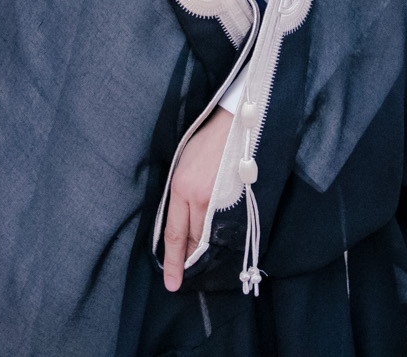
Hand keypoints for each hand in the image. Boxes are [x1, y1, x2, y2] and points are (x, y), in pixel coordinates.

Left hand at [163, 107, 232, 292]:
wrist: (234, 124)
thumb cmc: (205, 141)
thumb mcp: (182, 166)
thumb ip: (180, 194)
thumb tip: (179, 221)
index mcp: (180, 187)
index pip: (174, 234)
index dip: (172, 262)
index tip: (170, 283)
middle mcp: (198, 198)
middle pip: (192, 241)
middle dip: (188, 260)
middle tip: (183, 278)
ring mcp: (219, 200)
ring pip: (209, 237)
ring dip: (204, 251)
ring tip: (199, 263)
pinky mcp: (236, 198)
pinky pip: (225, 228)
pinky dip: (220, 239)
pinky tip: (218, 245)